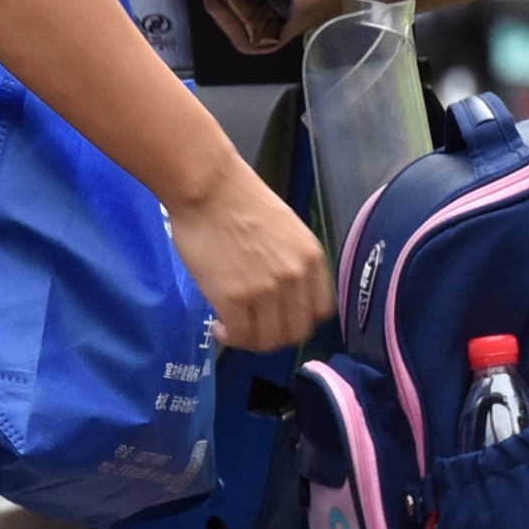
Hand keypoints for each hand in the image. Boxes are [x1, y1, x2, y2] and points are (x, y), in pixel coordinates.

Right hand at [173, 165, 332, 354]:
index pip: (320, 312)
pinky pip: (239, 335)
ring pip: (267, 340)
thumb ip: (291, 263)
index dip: (299, 322)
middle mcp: (296, 278)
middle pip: (295, 332)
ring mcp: (266, 290)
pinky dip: (229, 337)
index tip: (280, 320)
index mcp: (312, 259)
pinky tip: (219, 325)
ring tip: (233, 328)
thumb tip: (280, 294)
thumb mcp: (285, 230)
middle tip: (253, 329)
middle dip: (274, 337)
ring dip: (249, 341)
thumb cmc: (239, 200)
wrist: (208, 187)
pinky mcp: (235, 299)